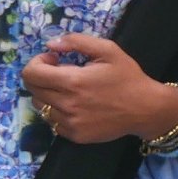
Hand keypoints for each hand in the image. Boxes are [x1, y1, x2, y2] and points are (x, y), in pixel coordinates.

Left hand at [21, 34, 174, 144]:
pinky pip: (52, 122)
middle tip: (59, 72)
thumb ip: (76, 42)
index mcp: (73, 81)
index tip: (53, 59)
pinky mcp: (75, 136)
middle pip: (32, 90)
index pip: (31, 74)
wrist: (146, 109)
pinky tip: (74, 104)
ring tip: (67, 89)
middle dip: (40, 77)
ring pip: (40, 107)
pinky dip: (57, 111)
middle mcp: (67, 104)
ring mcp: (70, 123)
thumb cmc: (128, 77)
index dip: (37, 63)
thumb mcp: (107, 50)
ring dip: (47, 94)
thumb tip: (51, 44)